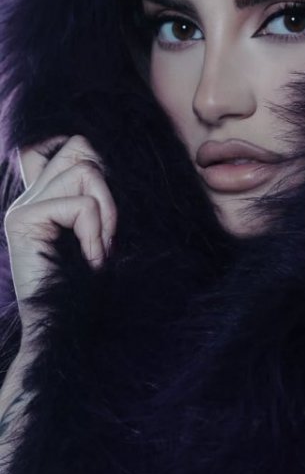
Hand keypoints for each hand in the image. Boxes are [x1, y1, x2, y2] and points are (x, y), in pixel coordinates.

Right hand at [3, 135, 117, 339]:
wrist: (68, 328)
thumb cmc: (92, 286)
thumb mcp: (105, 235)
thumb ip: (102, 201)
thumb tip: (113, 162)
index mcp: (46, 198)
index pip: (72, 146)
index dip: (97, 158)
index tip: (108, 204)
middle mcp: (29, 197)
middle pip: (82, 151)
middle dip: (109, 193)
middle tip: (106, 237)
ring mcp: (22, 207)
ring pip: (86, 172)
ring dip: (105, 216)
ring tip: (98, 250)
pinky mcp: (24, 220)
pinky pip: (81, 205)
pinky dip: (95, 234)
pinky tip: (90, 260)